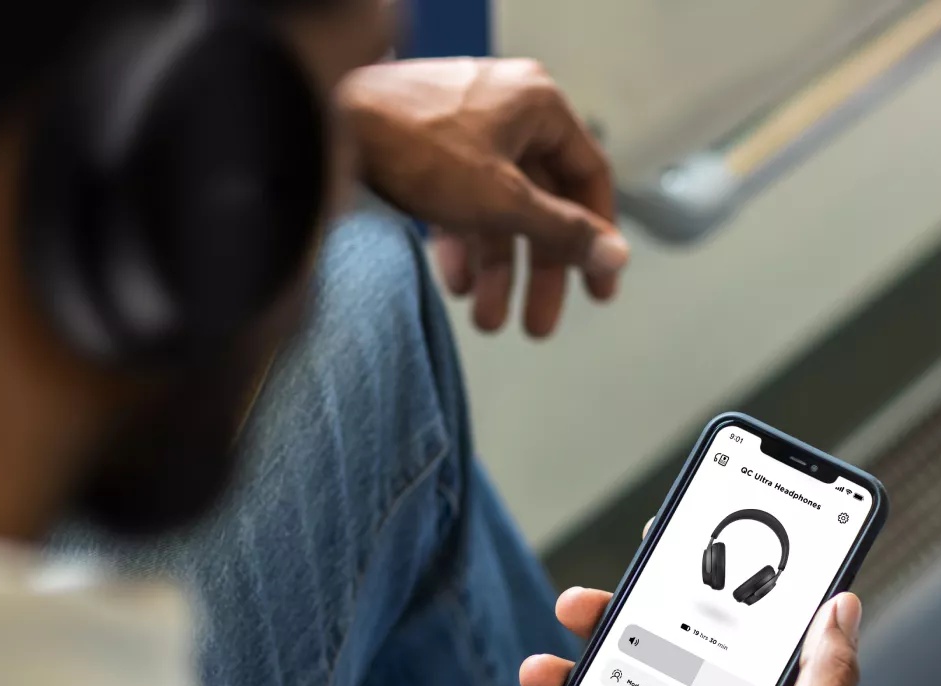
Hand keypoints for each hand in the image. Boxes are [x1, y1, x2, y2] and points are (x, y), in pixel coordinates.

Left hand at [338, 58, 629, 337]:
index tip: (599, 287)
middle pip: (542, 204)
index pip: (588, 178)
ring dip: (496, 271)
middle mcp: (507, 112)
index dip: (597, 237)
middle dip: (538, 272)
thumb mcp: (502, 200)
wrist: (327, 125)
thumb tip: (614, 255)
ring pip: (499, 211)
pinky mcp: (430, 152)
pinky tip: (454, 284)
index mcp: (538, 106)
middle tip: (539, 323)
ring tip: (486, 319)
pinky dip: (463, 245)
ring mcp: (467, 131)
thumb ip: (562, 231)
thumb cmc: (411, 144)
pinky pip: (463, 205)